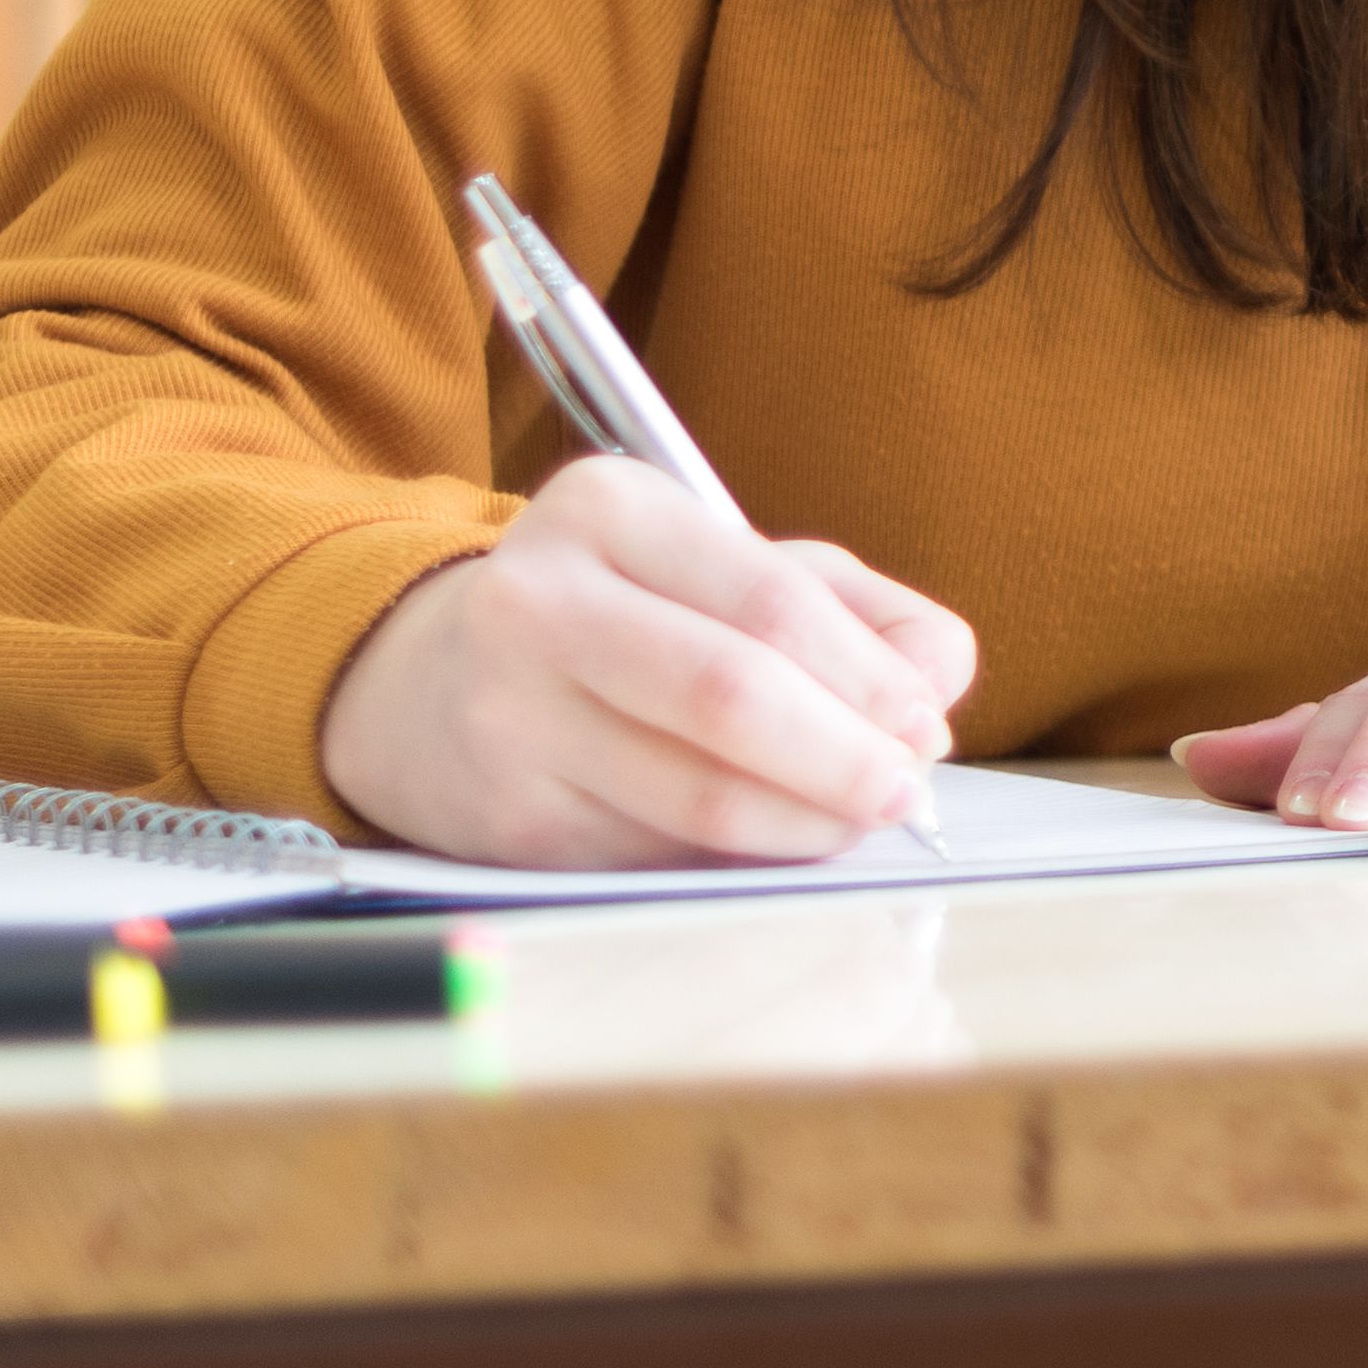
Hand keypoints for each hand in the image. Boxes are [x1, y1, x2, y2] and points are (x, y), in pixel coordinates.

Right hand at [319, 457, 977, 866]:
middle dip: (847, 756)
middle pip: (731, 696)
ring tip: (861, 818)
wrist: (425, 686)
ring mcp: (510, 715)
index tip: (929, 722)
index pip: (770, 601)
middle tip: (908, 788)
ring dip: (810, 822)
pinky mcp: (508, 818)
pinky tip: (776, 840)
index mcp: (608, 510)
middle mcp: (540, 602)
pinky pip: (661, 852)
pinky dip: (744, 857)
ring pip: (700, 794)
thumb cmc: (622, 616)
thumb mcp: (725, 565)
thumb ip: (854, 606)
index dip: (868, 674)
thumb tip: (942, 676)